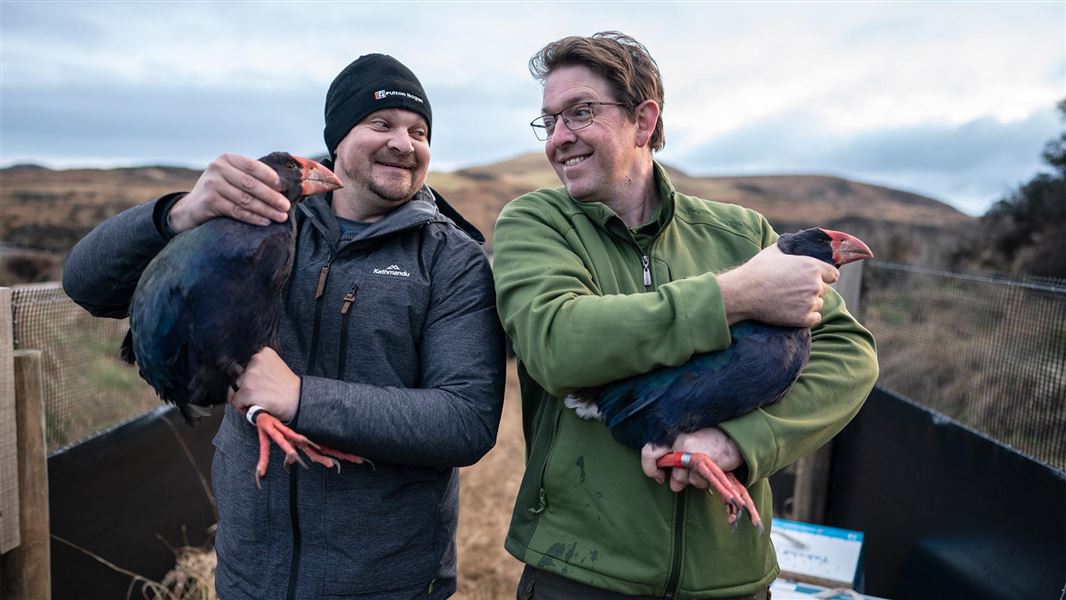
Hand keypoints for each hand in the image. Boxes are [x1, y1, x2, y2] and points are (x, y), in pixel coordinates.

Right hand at [168, 153, 290, 232]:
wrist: (191, 208)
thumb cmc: (220, 193)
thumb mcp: (231, 178)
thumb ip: (251, 178)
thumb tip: (283, 186)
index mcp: (226, 159)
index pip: (252, 166)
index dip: (269, 176)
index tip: (284, 187)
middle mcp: (217, 168)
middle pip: (251, 184)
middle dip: (271, 197)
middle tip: (286, 206)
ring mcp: (212, 185)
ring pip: (246, 199)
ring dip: (266, 209)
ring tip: (281, 217)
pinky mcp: (209, 202)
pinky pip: (237, 211)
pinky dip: (254, 217)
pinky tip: (265, 221)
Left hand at [228, 347, 299, 421]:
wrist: (298, 400)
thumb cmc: (289, 387)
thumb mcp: (277, 366)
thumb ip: (261, 366)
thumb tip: (243, 376)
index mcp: (264, 353)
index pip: (246, 363)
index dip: (250, 375)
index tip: (258, 382)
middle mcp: (255, 361)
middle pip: (240, 376)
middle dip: (246, 386)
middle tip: (261, 392)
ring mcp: (249, 376)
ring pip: (237, 389)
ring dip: (244, 396)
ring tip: (259, 400)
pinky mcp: (247, 391)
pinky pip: (236, 401)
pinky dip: (243, 407)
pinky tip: (256, 406)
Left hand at [640, 427, 742, 491]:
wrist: (734, 438)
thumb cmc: (710, 441)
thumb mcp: (689, 446)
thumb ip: (677, 462)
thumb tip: (673, 484)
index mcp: (671, 435)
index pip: (648, 452)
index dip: (649, 468)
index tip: (659, 476)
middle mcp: (677, 440)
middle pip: (667, 469)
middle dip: (678, 479)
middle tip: (687, 475)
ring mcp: (688, 449)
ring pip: (681, 478)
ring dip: (693, 479)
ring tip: (705, 465)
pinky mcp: (701, 458)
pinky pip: (695, 480)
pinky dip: (703, 480)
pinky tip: (712, 467)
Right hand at [718, 244, 837, 327]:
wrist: (744, 293)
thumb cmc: (757, 270)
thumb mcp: (774, 251)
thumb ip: (789, 247)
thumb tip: (791, 241)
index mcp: (812, 266)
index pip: (833, 275)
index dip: (824, 277)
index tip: (815, 280)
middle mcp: (815, 284)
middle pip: (824, 290)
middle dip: (812, 291)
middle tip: (794, 291)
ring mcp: (810, 302)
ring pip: (819, 305)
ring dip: (809, 304)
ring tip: (790, 301)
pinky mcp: (803, 318)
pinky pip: (815, 319)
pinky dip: (806, 317)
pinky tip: (793, 312)